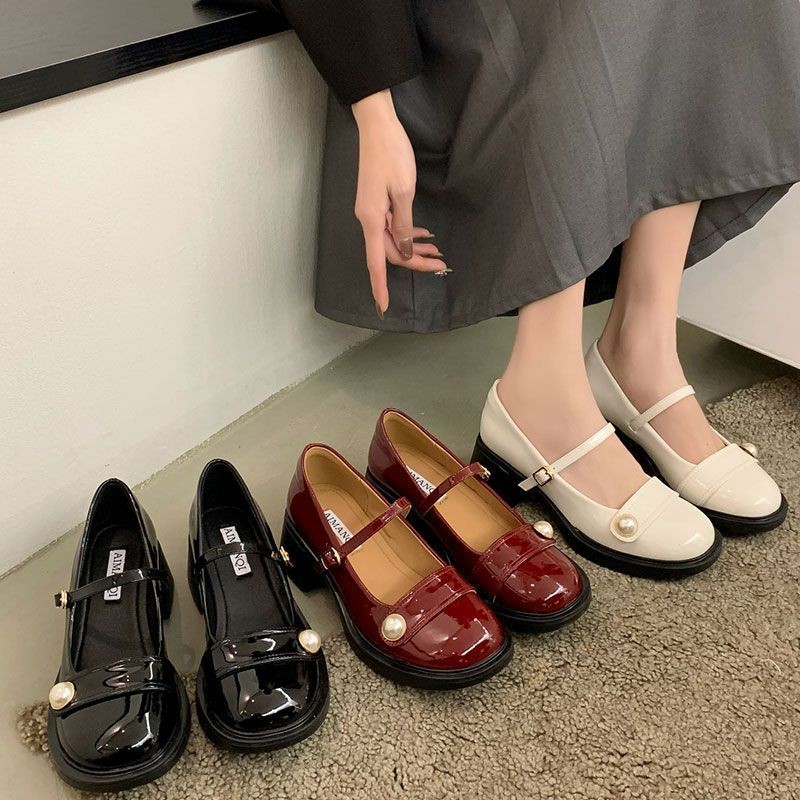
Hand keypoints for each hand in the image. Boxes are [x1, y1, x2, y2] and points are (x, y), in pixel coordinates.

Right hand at [352, 90, 447, 317]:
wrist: (378, 126)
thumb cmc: (391, 155)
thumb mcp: (404, 191)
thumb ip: (404, 224)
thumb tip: (405, 249)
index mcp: (372, 219)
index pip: (377, 262)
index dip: (380, 286)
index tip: (384, 306)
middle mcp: (369, 219)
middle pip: (391, 252)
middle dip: (415, 261)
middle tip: (441, 263)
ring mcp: (373, 211)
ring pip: (394, 240)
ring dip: (414, 246)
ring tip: (438, 249)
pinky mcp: (378, 202)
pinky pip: (393, 226)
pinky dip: (409, 231)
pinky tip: (424, 232)